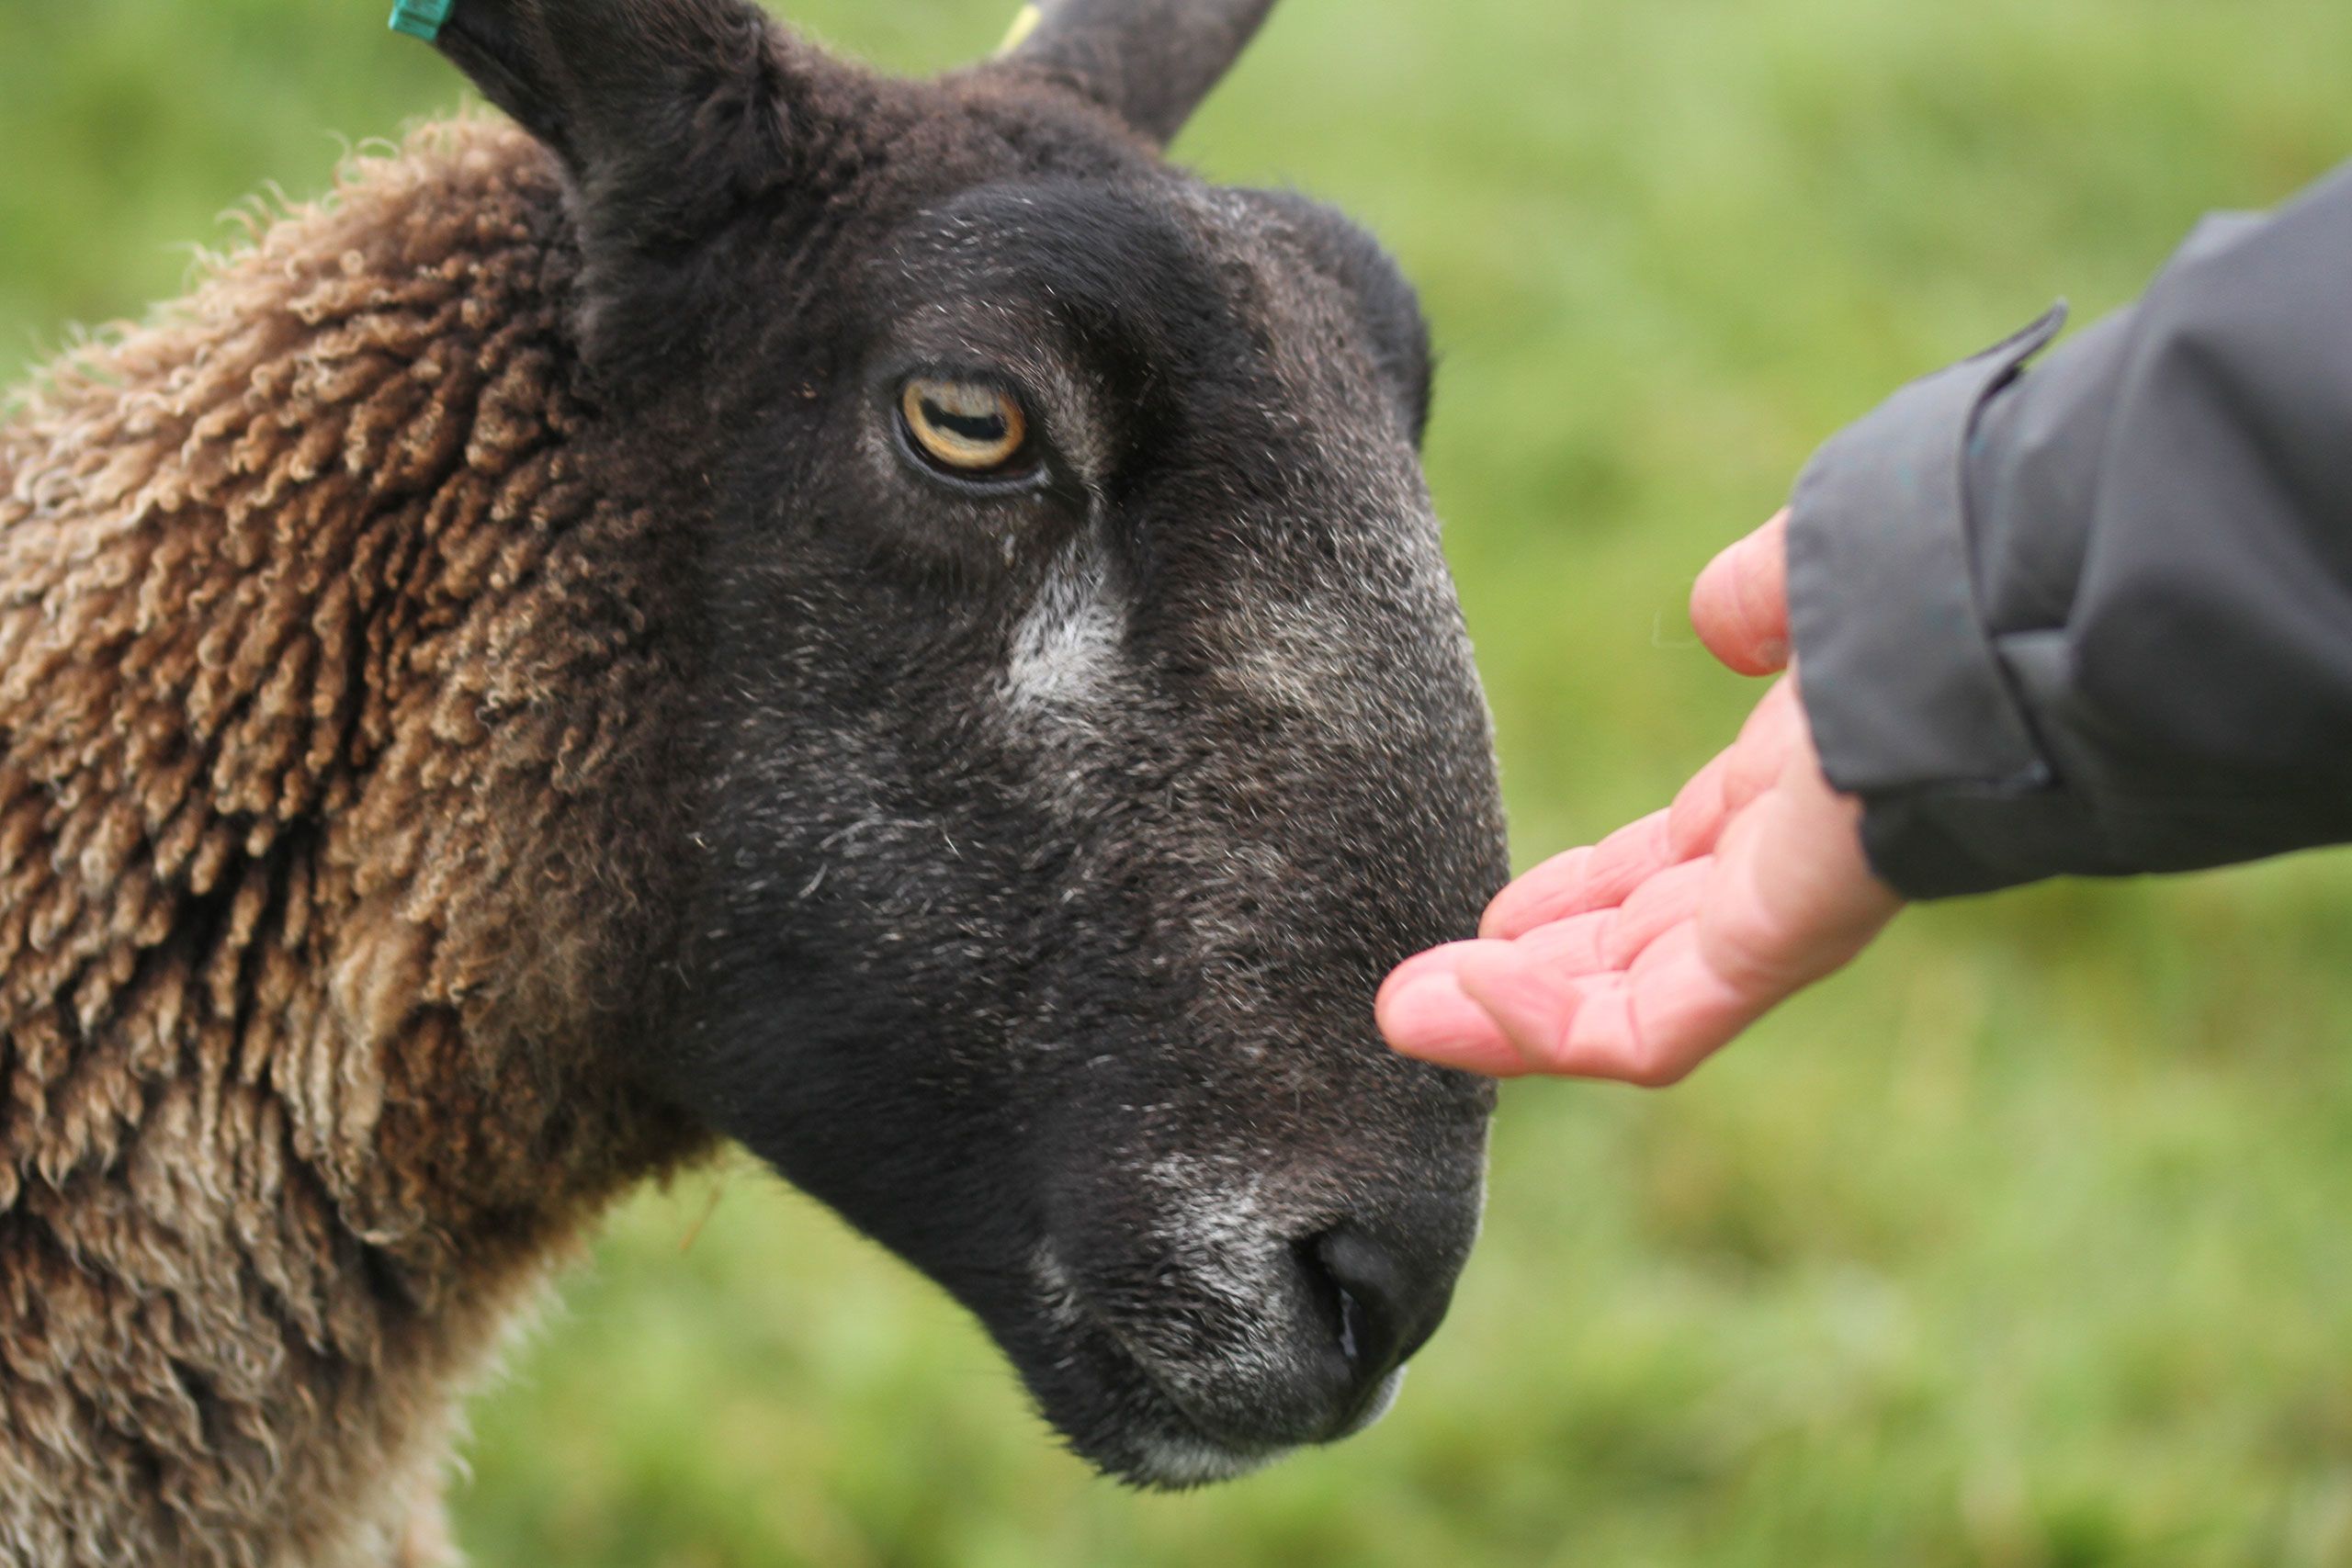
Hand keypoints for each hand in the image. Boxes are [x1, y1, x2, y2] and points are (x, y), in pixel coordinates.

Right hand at [1376, 511, 1901, 1084]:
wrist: (2019, 584)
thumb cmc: (1934, 555)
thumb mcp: (1813, 563)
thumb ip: (1764, 593)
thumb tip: (1720, 622)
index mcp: (1802, 779)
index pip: (1676, 864)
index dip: (1584, 889)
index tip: (1501, 913)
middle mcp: (1795, 857)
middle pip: (1643, 946)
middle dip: (1532, 970)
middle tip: (1421, 993)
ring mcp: (1791, 909)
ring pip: (1635, 1002)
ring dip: (1512, 1015)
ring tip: (1402, 1016)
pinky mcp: (1779, 940)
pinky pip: (1651, 1022)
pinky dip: (1546, 1029)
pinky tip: (1449, 1007)